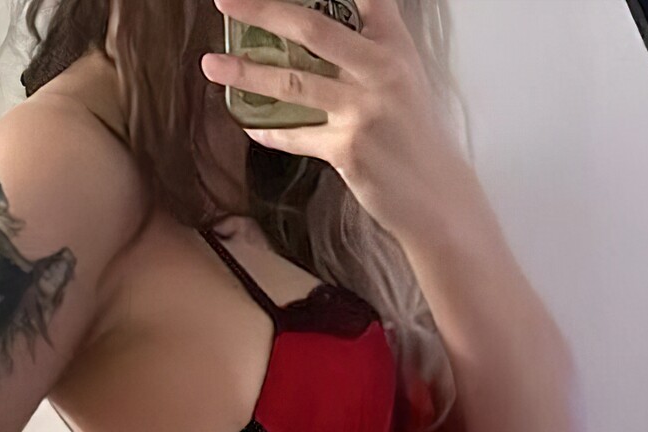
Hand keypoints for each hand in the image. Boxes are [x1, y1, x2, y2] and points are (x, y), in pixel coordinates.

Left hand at [200, 0, 468, 241]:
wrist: (436, 196)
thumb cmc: (414, 136)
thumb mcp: (403, 78)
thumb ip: (366, 49)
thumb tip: (313, 32)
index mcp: (394, 45)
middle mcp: (380, 70)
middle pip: (312, 29)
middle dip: (263, 10)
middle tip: (223, 1)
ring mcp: (363, 111)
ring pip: (293, 82)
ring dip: (246, 73)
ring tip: (211, 65)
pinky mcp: (348, 150)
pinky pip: (296, 135)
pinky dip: (270, 131)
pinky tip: (250, 125)